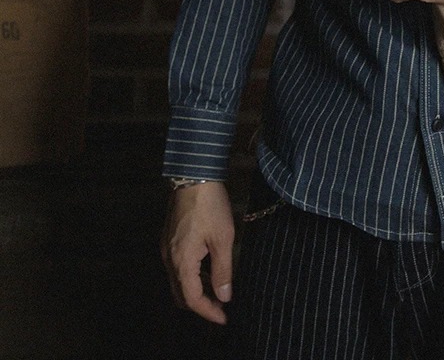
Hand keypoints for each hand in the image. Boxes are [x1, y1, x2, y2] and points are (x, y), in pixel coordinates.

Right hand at [161, 181, 234, 324]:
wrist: (194, 177)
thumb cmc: (211, 206)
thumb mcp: (223, 238)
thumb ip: (223, 270)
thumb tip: (224, 296)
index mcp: (181, 261)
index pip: (192, 299)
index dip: (208, 312)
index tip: (224, 318)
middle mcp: (169, 258)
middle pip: (180, 294)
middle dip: (200, 304)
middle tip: (220, 308)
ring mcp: (166, 248)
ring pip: (177, 281)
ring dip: (195, 290)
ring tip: (217, 290)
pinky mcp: (168, 238)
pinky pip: (177, 267)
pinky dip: (190, 275)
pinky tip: (207, 269)